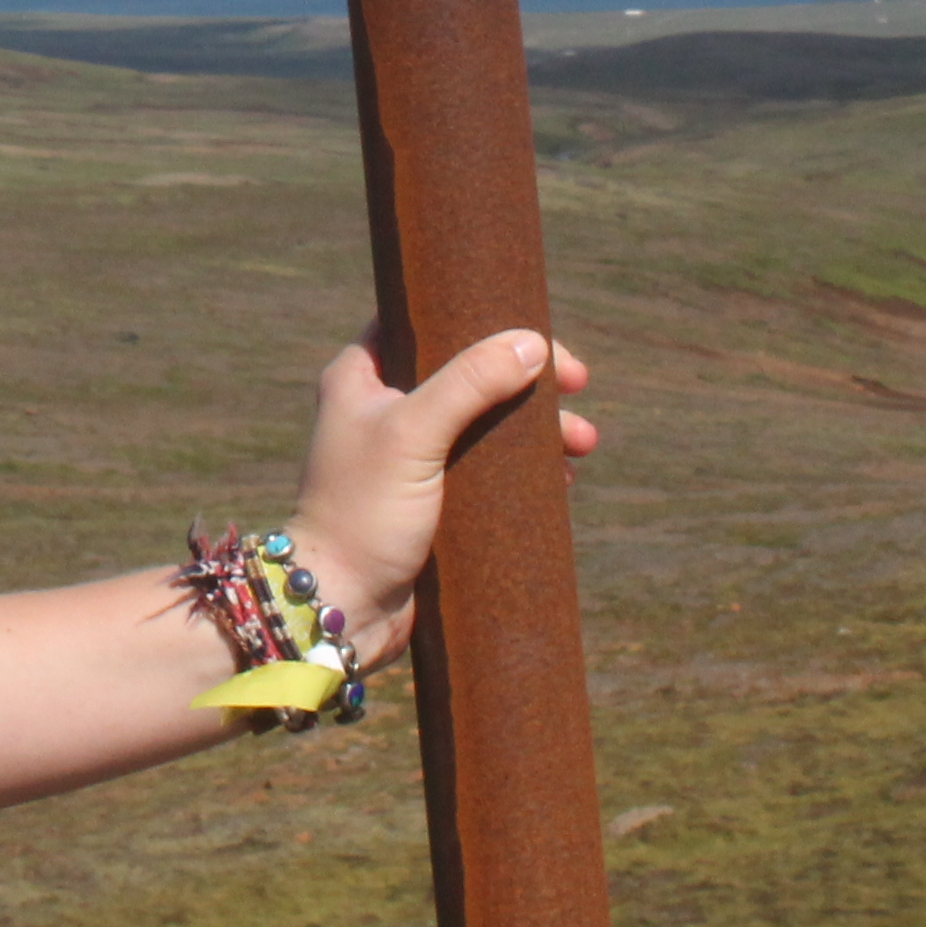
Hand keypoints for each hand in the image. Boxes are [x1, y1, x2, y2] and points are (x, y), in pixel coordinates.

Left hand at [282, 327, 597, 672]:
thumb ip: (467, 383)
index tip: (538, 334)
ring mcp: (407, 457)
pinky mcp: (430, 500)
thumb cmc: (362, 512)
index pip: (427, 325)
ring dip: (535, 427)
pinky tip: (562, 479)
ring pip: (484, 424)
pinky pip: (487, 470)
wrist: (341, 603)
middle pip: (467, 373)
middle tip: (577, 385)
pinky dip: (523, 470)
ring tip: (584, 442)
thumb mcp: (413, 434)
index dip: (483, 323)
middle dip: (525, 381)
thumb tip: (531, 344)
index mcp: (361, 376)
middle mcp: (382, 409)